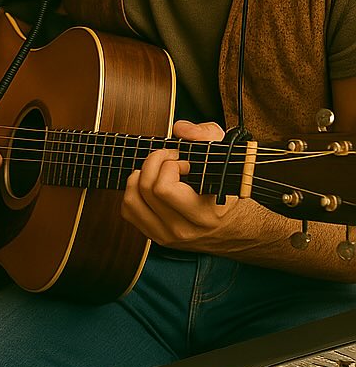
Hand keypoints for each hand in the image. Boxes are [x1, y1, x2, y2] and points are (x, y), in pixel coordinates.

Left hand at [122, 120, 255, 250]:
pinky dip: (133, 192)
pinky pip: (129, 211)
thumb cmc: (230, 191)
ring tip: (156, 170)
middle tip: (168, 158)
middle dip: (154, 162)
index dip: (169, 165)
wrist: (237, 228)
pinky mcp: (155, 237)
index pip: (164, 188)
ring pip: (132, 200)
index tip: (183, 161)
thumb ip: (207, 137)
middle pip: (146, 189)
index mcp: (205, 214)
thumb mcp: (227, 157)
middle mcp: (184, 229)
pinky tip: (149, 184)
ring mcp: (167, 236)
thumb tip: (181, 129)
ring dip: (139, 177)